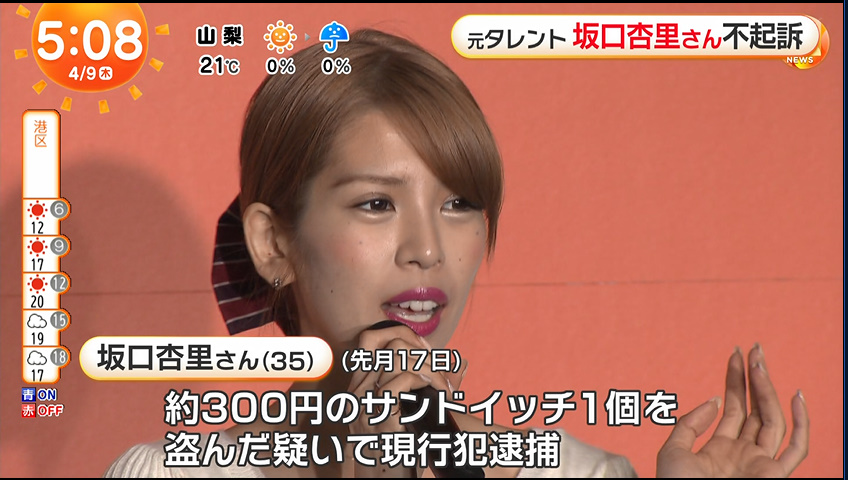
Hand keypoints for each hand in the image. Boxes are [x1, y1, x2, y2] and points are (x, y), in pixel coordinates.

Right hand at [344, 324, 466, 476]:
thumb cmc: (402, 451)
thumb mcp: (412, 412)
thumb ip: (430, 385)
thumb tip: (462, 361)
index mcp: (359, 387)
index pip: (375, 341)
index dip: (408, 341)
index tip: (431, 357)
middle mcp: (356, 391)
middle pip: (391, 345)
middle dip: (423, 354)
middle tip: (443, 376)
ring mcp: (364, 402)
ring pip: (398, 357)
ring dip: (429, 368)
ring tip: (445, 387)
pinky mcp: (377, 414)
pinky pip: (402, 379)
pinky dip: (426, 380)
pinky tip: (439, 392)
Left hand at [657, 344, 808, 477]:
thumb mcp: (672, 451)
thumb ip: (690, 424)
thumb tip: (714, 400)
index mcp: (720, 449)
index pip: (732, 407)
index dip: (734, 380)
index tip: (734, 354)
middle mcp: (744, 454)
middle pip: (754, 409)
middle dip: (755, 378)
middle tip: (753, 347)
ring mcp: (760, 464)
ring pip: (772, 420)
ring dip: (768, 390)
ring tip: (759, 362)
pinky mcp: (774, 475)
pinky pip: (796, 448)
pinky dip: (802, 423)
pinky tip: (795, 395)